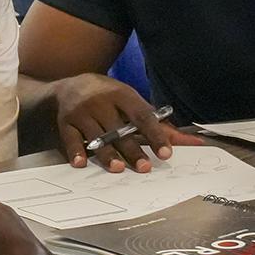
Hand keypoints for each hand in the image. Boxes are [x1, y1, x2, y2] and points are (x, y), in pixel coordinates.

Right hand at [50, 73, 202, 171]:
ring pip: (97, 136)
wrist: (67, 86)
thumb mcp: (130, 101)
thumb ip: (156, 123)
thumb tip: (189, 142)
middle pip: (119, 129)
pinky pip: (71, 139)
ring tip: (118, 168)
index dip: (155, 134)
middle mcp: (101, 102)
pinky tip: (81, 164)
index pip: (142, 115)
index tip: (166, 152)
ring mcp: (82, 112)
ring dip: (107, 153)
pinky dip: (76, 152)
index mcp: (122, 94)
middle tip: (145, 167)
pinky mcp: (66, 123)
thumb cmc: (107, 97)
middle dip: (132, 149)